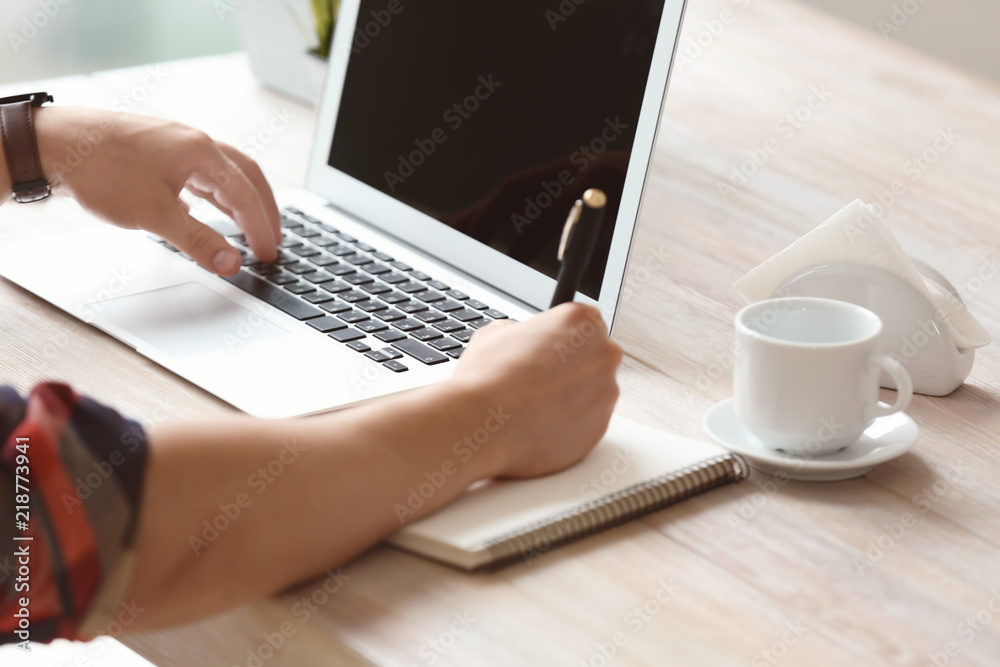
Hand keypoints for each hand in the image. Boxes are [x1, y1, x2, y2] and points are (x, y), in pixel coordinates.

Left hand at [34, 106, 279, 274]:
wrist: (52, 145)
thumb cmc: (99, 169)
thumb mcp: (154, 215)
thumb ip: (198, 241)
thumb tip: (231, 263)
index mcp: (201, 152)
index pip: (246, 193)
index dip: (261, 227)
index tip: (268, 253)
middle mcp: (192, 143)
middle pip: (244, 176)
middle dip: (262, 210)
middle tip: (273, 239)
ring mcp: (174, 145)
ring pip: (221, 174)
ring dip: (239, 202)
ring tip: (248, 227)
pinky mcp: (155, 152)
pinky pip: (197, 174)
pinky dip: (212, 195)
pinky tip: (204, 210)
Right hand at [451, 303, 622, 477]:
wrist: (481, 423)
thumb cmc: (489, 377)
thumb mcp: (497, 332)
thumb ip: (523, 330)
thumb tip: (523, 338)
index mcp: (585, 322)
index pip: (583, 323)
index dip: (560, 335)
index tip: (546, 347)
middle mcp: (604, 355)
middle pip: (595, 355)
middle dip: (572, 365)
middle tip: (538, 376)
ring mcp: (606, 393)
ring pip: (593, 391)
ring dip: (572, 395)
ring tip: (535, 403)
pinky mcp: (601, 427)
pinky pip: (588, 420)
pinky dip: (570, 422)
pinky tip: (541, 421)